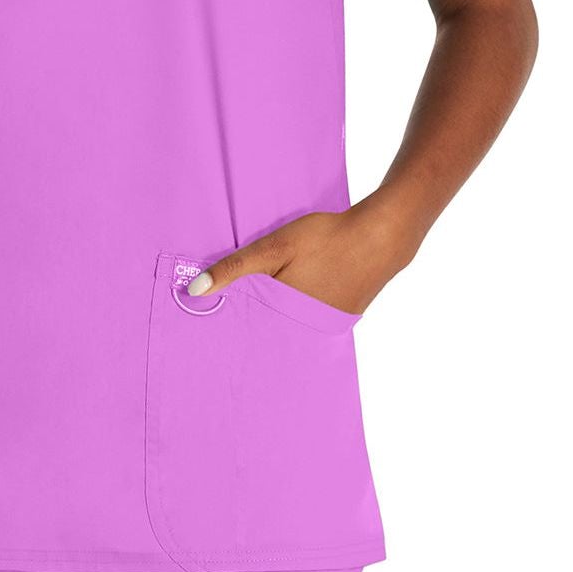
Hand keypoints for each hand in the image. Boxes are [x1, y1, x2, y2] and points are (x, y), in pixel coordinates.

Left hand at [186, 206, 402, 316]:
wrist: (380, 237)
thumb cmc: (325, 238)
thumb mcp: (275, 246)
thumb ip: (235, 268)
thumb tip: (192, 291)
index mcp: (284, 313)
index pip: (245, 333)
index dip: (225, 328)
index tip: (202, 330)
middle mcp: (304, 329)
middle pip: (265, 334)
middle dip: (245, 328)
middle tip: (220, 322)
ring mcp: (325, 326)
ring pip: (286, 327)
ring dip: (270, 320)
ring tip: (250, 310)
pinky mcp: (339, 317)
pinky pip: (306, 321)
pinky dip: (293, 313)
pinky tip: (286, 298)